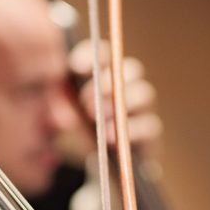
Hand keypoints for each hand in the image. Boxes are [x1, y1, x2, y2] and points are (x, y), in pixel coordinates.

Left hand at [69, 40, 161, 158]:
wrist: (99, 156)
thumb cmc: (79, 123)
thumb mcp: (63, 111)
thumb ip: (59, 105)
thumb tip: (62, 110)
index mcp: (104, 71)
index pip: (104, 53)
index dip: (93, 55)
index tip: (77, 67)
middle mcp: (128, 84)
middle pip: (132, 69)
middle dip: (109, 83)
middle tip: (87, 102)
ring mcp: (142, 107)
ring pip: (145, 94)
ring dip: (121, 106)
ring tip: (100, 121)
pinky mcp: (149, 132)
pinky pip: (150, 125)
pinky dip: (132, 130)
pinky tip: (112, 138)